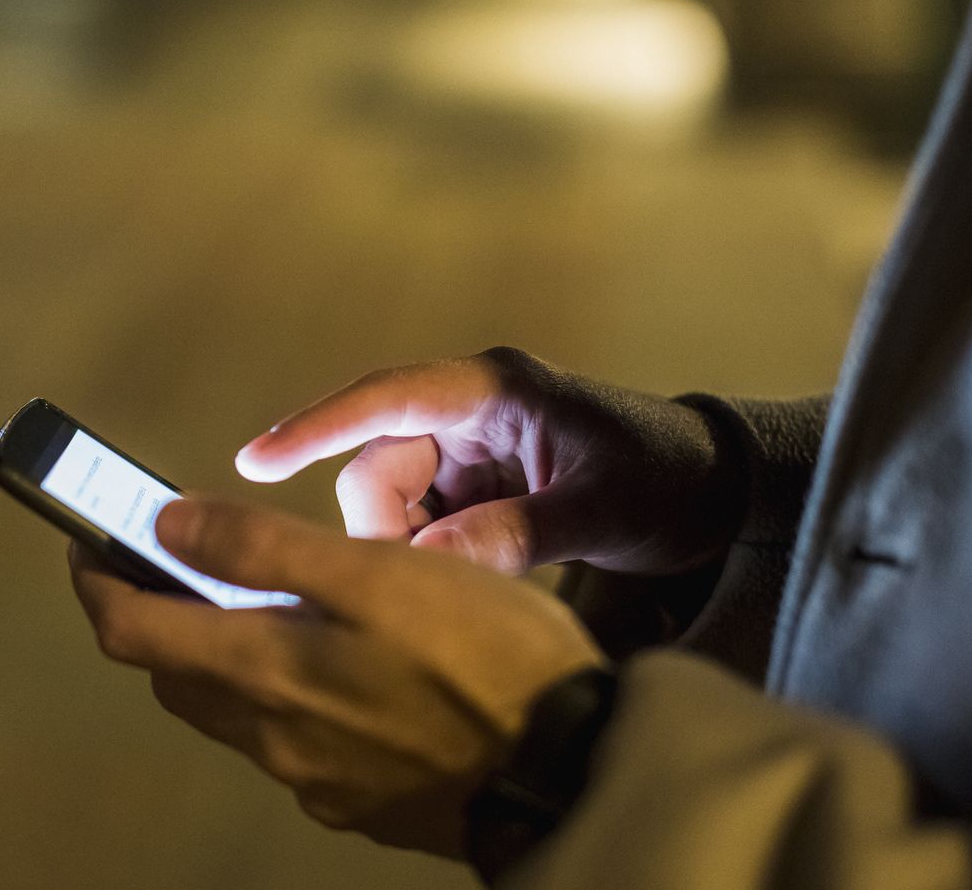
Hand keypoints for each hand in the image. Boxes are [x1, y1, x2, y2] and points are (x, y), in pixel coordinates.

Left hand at [70, 498, 602, 858]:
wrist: (574, 774)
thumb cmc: (486, 659)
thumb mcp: (377, 572)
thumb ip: (263, 548)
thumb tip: (166, 524)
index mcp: (264, 671)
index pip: (130, 628)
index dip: (96, 579)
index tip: (86, 541)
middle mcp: (273, 738)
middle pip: (175, 673)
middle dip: (157, 614)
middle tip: (170, 562)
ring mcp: (316, 781)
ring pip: (232, 711)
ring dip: (219, 657)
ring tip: (256, 604)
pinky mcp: (361, 804)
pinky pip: (292, 745)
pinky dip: (283, 697)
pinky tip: (336, 669)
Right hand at [233, 347, 740, 575]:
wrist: (716, 493)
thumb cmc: (669, 483)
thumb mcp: (602, 512)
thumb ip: (516, 534)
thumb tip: (429, 562)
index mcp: (495, 390)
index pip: (386, 399)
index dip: (316, 427)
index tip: (255, 459)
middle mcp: (470, 408)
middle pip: (378, 462)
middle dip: (385, 525)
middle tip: (423, 582)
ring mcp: (468, 446)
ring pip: (390, 497)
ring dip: (408, 544)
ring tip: (469, 578)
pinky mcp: (473, 482)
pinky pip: (418, 518)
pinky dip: (427, 552)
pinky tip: (468, 574)